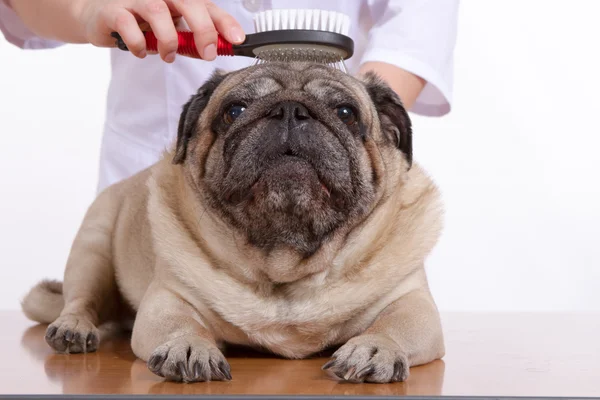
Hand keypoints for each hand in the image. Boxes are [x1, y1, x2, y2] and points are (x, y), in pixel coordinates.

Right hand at [78, 0, 245, 61]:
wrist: (97, 16)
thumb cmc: (139, 22)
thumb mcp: (171, 30)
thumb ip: (190, 41)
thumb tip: (212, 52)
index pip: (207, 5)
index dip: (224, 21)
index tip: (236, 39)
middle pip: (188, 2)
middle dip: (203, 29)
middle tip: (208, 53)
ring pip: (158, 11)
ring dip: (169, 40)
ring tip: (168, 55)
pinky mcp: (113, 11)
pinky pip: (128, 26)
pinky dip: (139, 44)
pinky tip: (142, 51)